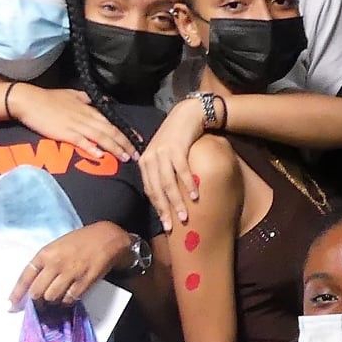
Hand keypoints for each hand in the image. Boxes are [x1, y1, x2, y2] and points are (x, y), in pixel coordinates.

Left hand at [8, 222, 134, 308]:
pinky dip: (66, 302)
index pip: (25, 277)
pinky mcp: (84, 281)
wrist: (106, 238)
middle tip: (39, 303)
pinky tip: (67, 298)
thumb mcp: (57, 246)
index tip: (11, 305)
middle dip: (36, 300)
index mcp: (45, 253)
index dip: (17, 293)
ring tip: (55, 298)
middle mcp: (55, 264)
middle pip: (37, 292)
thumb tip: (35, 282)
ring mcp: (70, 273)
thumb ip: (45, 263)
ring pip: (52, 297)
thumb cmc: (80, 241)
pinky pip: (69, 298)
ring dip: (52, 301)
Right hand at [9, 85, 137, 163]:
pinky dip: (92, 148)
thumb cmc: (49, 98)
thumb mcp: (73, 94)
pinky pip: (81, 141)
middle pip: (111, 131)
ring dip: (114, 148)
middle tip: (137, 155)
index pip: (112, 122)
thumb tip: (104, 101)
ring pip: (100, 138)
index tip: (138, 141)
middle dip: (125, 144)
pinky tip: (100, 155)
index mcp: (89, 109)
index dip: (126, 132)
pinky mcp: (65, 133)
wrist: (29, 101)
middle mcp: (86, 118)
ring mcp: (76, 126)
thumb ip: (89, 100)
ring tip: (126, 158)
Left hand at [139, 95, 209, 228]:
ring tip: (184, 216)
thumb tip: (165, 197)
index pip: (149, 190)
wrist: (186, 115)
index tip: (165, 224)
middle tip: (172, 226)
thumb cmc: (176, 138)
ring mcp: (163, 153)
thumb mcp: (163, 154)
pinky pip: (182, 170)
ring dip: (177, 201)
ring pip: (168, 183)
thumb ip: (160, 172)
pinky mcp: (177, 148)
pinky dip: (188, 184)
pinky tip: (196, 196)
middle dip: (165, 210)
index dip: (157, 208)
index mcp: (145, 162)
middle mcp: (150, 157)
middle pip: (157, 189)